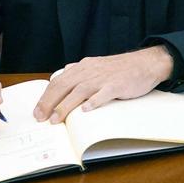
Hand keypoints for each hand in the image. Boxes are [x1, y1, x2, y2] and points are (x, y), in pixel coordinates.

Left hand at [33, 46, 174, 123]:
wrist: (145, 63)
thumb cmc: (121, 68)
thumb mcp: (96, 65)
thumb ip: (79, 72)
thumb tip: (61, 75)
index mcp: (83, 67)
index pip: (58, 81)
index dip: (45, 97)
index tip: (37, 111)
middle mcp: (90, 71)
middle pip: (64, 86)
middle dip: (49, 103)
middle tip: (41, 118)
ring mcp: (103, 78)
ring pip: (79, 91)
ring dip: (65, 106)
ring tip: (56, 119)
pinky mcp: (117, 85)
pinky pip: (103, 94)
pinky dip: (93, 102)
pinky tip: (86, 110)